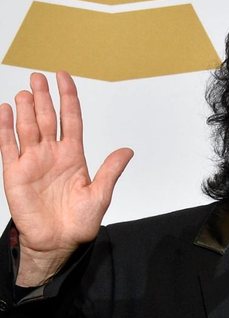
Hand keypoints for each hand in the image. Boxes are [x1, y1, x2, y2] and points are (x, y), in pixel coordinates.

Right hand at [0, 72, 132, 286]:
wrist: (58, 242)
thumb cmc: (80, 221)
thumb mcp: (100, 194)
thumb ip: (110, 170)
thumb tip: (127, 151)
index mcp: (74, 155)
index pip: (70, 119)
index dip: (67, 98)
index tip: (63, 77)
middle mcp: (52, 154)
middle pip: (47, 118)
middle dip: (43, 97)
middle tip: (38, 76)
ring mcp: (33, 161)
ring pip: (28, 127)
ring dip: (26, 109)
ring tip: (26, 91)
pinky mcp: (15, 173)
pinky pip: (8, 145)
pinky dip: (5, 128)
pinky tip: (4, 110)